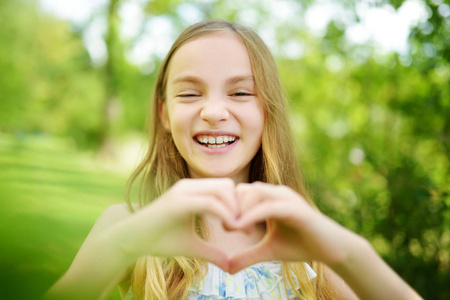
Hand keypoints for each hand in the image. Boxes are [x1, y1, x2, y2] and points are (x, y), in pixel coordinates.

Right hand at [114, 178, 237, 270]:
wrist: (131, 241)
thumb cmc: (159, 241)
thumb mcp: (192, 246)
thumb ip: (212, 252)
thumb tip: (230, 265)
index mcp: (193, 191)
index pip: (225, 188)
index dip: (238, 205)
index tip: (244, 227)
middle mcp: (189, 186)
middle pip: (228, 185)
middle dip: (240, 205)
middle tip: (242, 229)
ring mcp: (183, 191)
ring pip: (223, 190)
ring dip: (234, 209)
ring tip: (234, 230)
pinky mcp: (179, 201)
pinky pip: (210, 202)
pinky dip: (225, 214)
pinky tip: (228, 229)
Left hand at [228, 182, 355, 273]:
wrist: (331, 250)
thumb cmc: (300, 245)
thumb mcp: (268, 251)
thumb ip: (247, 256)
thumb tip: (226, 267)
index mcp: (269, 199)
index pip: (240, 193)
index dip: (228, 207)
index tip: (222, 225)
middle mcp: (276, 193)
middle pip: (243, 189)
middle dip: (230, 206)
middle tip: (226, 227)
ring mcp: (287, 198)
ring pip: (255, 193)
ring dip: (240, 209)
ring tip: (233, 229)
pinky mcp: (295, 208)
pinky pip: (269, 206)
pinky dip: (253, 215)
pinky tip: (244, 229)